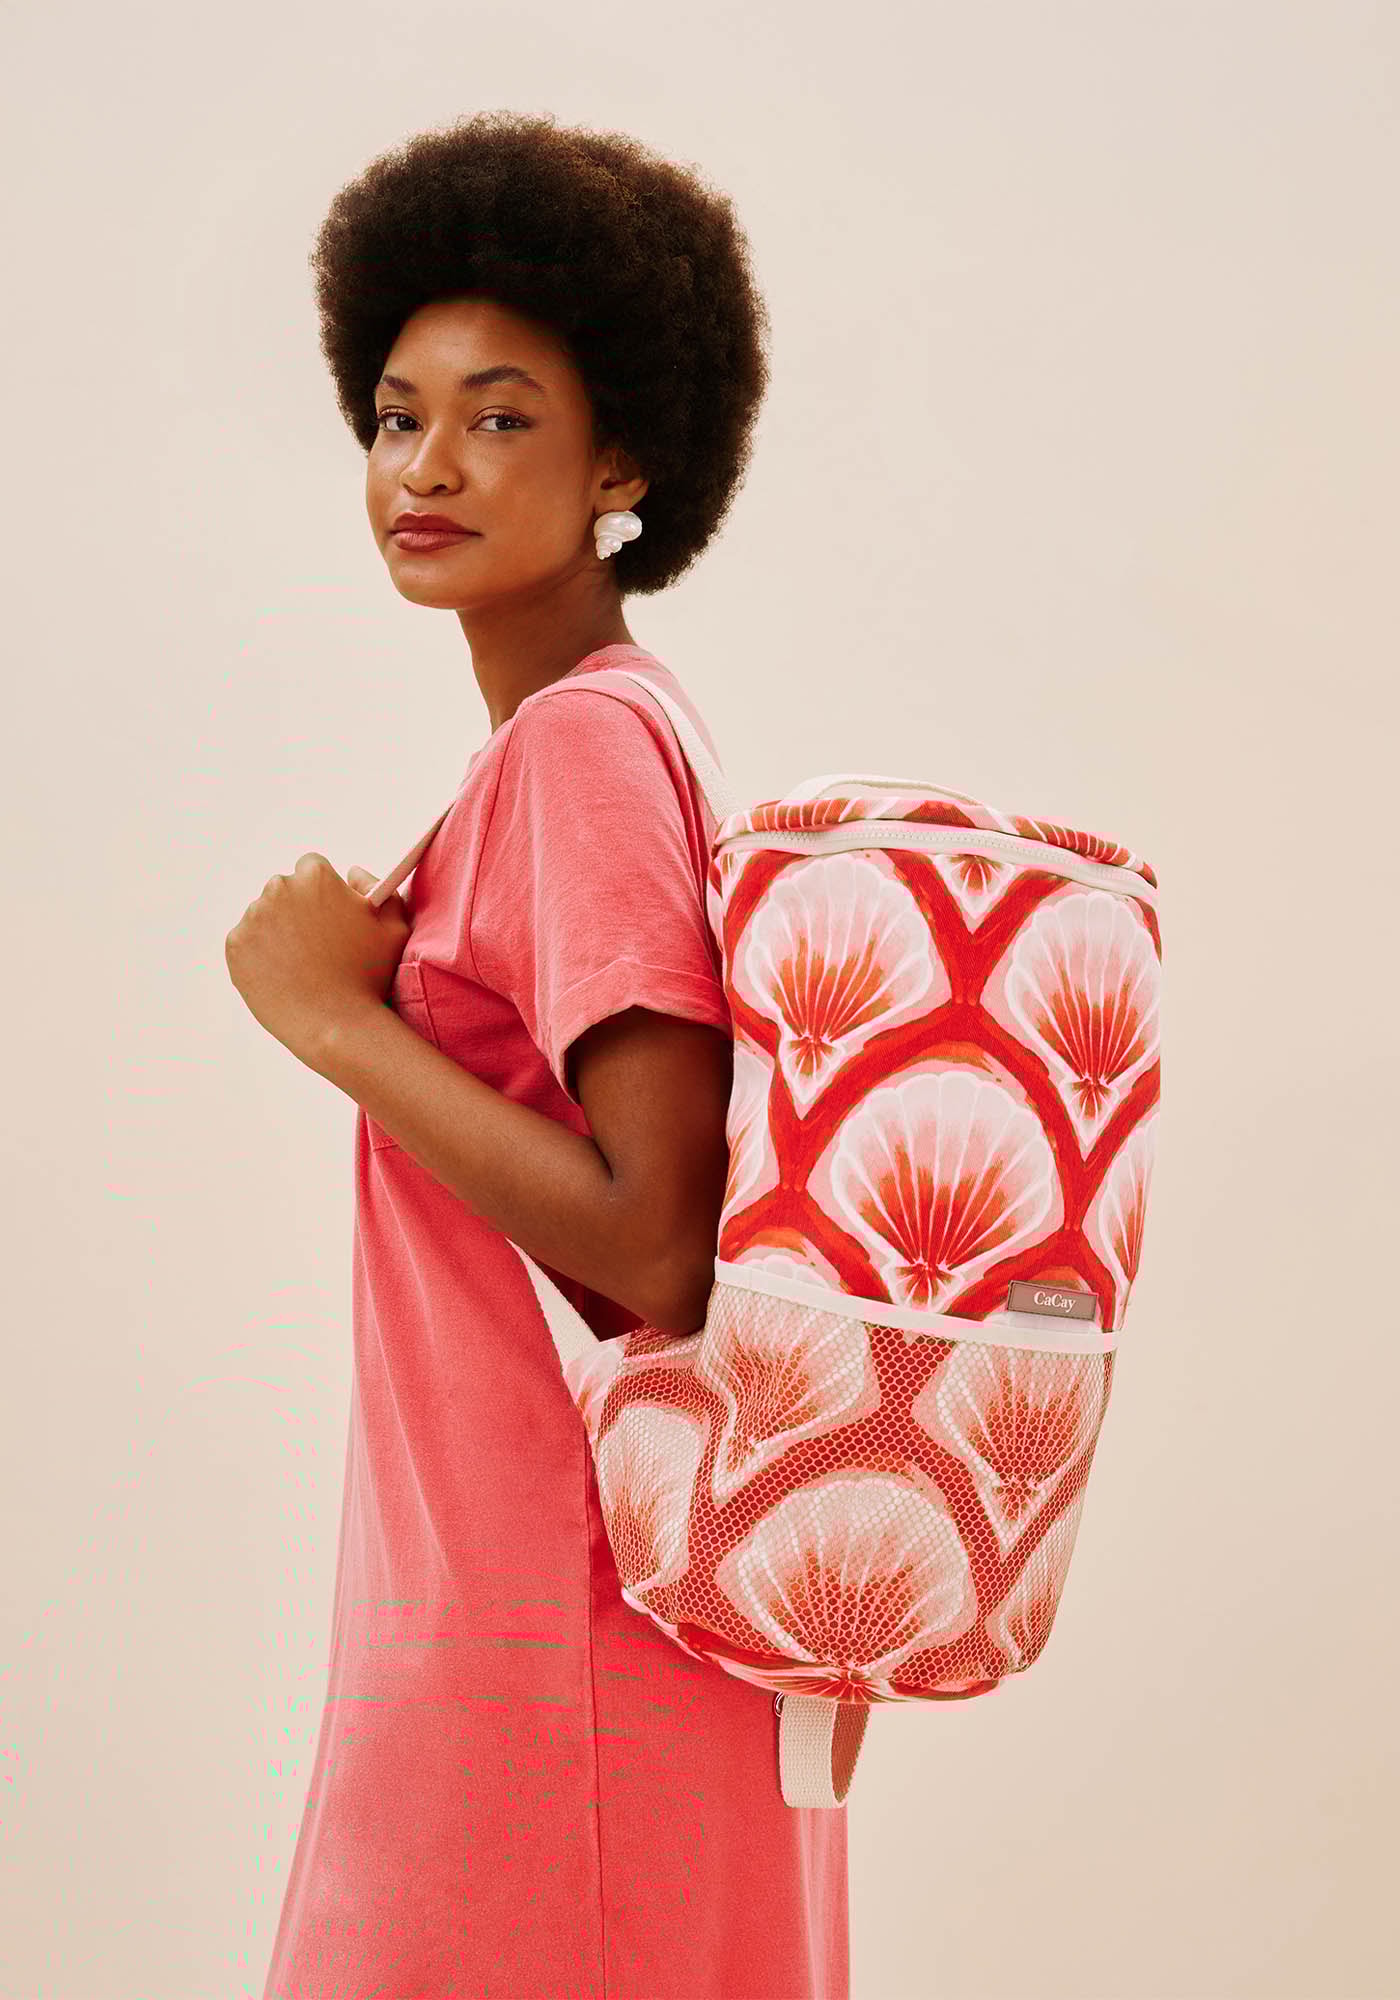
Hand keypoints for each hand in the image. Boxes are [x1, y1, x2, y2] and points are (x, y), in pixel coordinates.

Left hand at [225, 853, 410, 1069]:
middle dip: (298, 909)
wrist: (335, 1025)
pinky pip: (247, 943)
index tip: (330, 915)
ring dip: (278, 932)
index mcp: (315, 877)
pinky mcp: (235, 946)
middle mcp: (279, 888)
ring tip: (301, 965)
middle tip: (316, 945)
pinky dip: (260, 955)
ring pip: (264, 917)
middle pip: (285, 890)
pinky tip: (283, 975)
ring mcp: (252, 918)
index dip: (323, 892)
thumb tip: (351, 872)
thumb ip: (380, 888)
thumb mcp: (394, 927)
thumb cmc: (370, 977)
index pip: (311, 868)